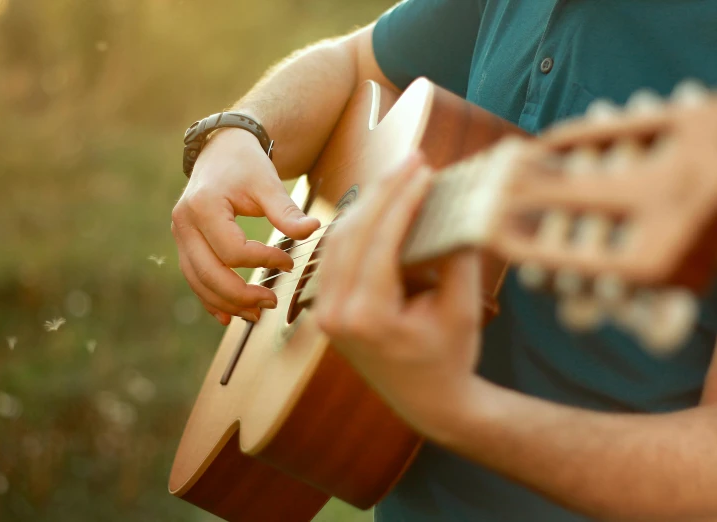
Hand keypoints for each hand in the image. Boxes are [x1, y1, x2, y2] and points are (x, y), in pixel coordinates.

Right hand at [172, 128, 320, 324]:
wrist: (221, 150)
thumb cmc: (245, 165)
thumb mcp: (267, 183)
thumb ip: (286, 211)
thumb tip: (312, 230)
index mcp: (203, 207)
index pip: (232, 251)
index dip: (263, 262)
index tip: (289, 261)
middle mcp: (184, 224)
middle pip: (209, 274)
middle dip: (241, 295)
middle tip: (271, 301)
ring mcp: (180, 236)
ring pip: (198, 282)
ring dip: (226, 303)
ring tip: (256, 313)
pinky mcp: (185, 244)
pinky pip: (194, 279)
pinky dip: (211, 299)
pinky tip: (230, 315)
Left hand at [315, 153, 482, 437]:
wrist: (427, 400)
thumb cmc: (450, 357)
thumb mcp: (462, 309)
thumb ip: (456, 257)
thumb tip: (452, 203)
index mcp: (367, 318)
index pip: (379, 242)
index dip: (401, 200)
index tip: (423, 169)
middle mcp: (336, 314)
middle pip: (352, 234)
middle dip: (383, 191)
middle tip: (413, 160)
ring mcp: (325, 312)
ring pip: (339, 240)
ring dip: (369, 204)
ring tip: (401, 175)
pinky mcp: (327, 307)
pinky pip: (338, 255)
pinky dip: (359, 226)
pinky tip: (383, 205)